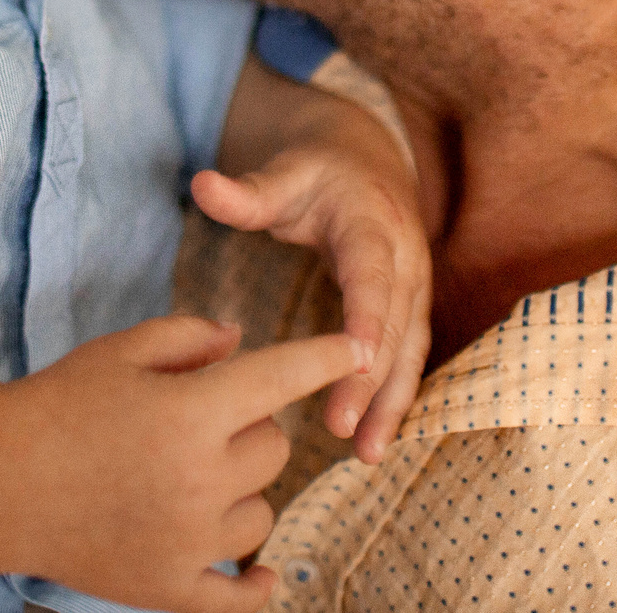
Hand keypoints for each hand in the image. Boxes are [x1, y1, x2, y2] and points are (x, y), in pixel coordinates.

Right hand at [0, 315, 366, 612]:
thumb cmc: (58, 404)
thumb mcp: (120, 351)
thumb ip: (189, 338)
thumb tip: (242, 340)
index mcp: (190, 412)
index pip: (282, 379)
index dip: (326, 358)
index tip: (358, 349)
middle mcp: (200, 479)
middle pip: (275, 447)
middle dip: (254, 426)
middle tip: (205, 420)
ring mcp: (189, 540)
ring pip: (263, 511)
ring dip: (244, 490)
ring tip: (192, 477)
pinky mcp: (171, 587)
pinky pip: (239, 595)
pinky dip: (257, 585)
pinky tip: (265, 577)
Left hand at [192, 142, 431, 463]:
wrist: (366, 161)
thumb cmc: (317, 172)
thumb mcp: (284, 175)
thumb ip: (247, 192)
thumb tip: (202, 185)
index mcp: (373, 225)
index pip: (372, 275)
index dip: (367, 316)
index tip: (357, 357)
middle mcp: (404, 258)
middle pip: (393, 325)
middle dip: (370, 379)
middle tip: (340, 427)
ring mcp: (414, 287)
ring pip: (408, 351)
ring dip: (389, 403)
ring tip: (365, 454)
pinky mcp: (411, 310)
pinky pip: (407, 359)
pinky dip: (392, 401)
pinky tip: (373, 444)